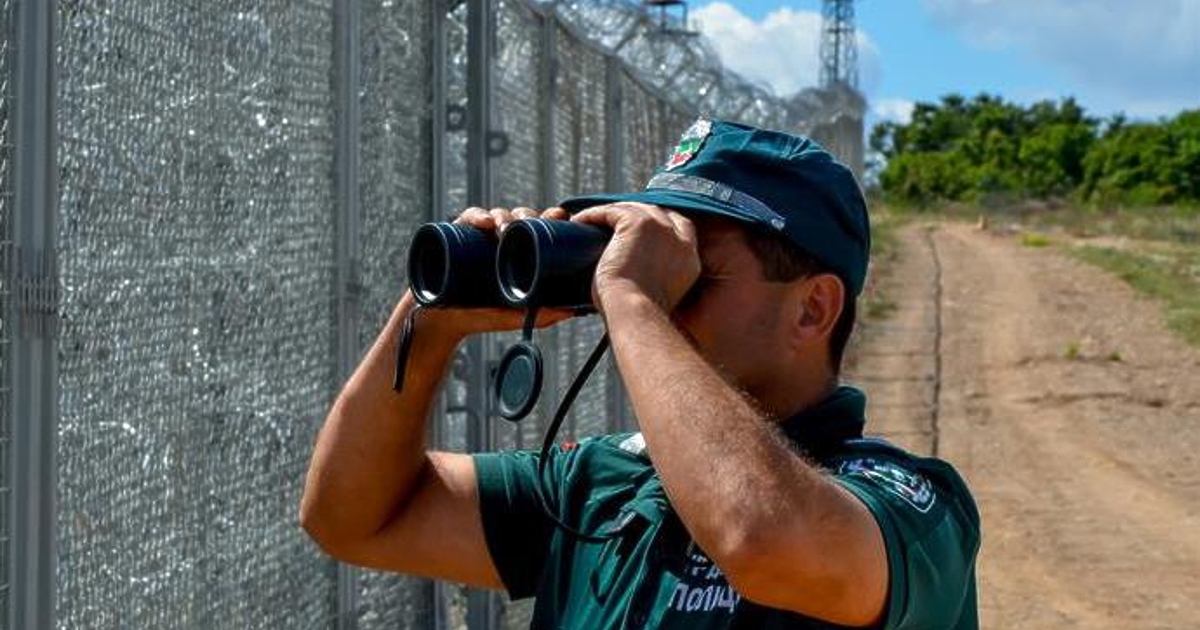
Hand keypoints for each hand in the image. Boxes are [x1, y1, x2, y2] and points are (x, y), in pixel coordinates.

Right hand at [416, 206, 576, 339]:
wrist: (443, 321)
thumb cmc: (481, 315)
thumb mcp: (514, 316)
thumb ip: (542, 315)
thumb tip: (573, 312)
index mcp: (519, 251)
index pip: (538, 227)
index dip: (550, 217)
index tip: (559, 216)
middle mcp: (501, 240)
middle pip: (519, 216)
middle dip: (527, 215)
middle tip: (531, 224)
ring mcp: (479, 236)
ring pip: (497, 214)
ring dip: (505, 216)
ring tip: (506, 228)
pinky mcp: (456, 235)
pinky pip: (468, 218)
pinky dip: (477, 216)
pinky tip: (485, 223)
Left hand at [570, 202, 700, 313]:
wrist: (636, 313)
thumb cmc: (639, 316)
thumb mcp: (658, 294)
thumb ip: (655, 277)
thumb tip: (634, 274)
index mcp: (689, 258)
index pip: (679, 227)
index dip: (657, 225)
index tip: (635, 233)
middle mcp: (680, 239)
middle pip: (656, 212)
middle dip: (634, 214)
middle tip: (608, 223)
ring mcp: (661, 227)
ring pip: (632, 209)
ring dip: (610, 214)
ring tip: (589, 223)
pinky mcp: (637, 222)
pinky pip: (610, 211)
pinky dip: (592, 215)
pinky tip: (579, 222)